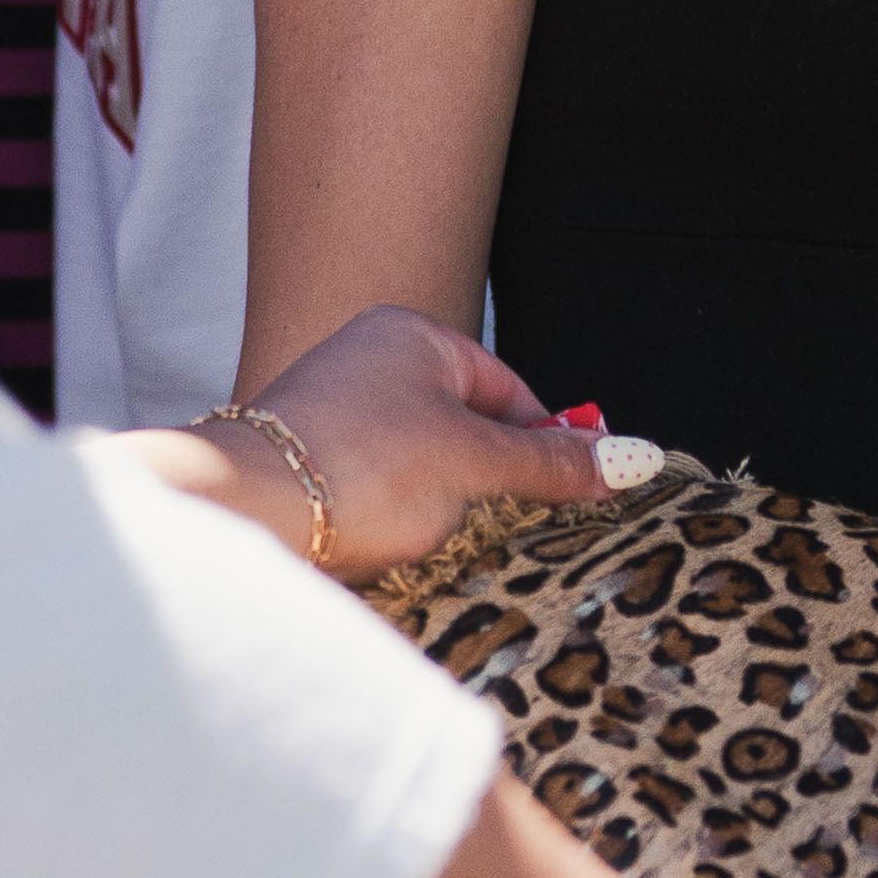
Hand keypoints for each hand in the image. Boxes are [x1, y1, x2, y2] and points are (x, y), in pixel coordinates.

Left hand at [242, 306, 638, 578]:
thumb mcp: (475, 464)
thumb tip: (629, 457)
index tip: (573, 491)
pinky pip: (376, 487)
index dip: (544, 442)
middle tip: (508, 520)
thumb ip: (550, 463)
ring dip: (442, 503)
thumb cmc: (361, 467)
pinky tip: (393, 542)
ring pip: (420, 461)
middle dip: (491, 477)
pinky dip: (394, 515)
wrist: (247, 511)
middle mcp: (366, 359)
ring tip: (440, 534)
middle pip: (464, 425)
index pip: (507, 388)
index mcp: (410, 336)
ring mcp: (331, 410)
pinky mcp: (306, 461)